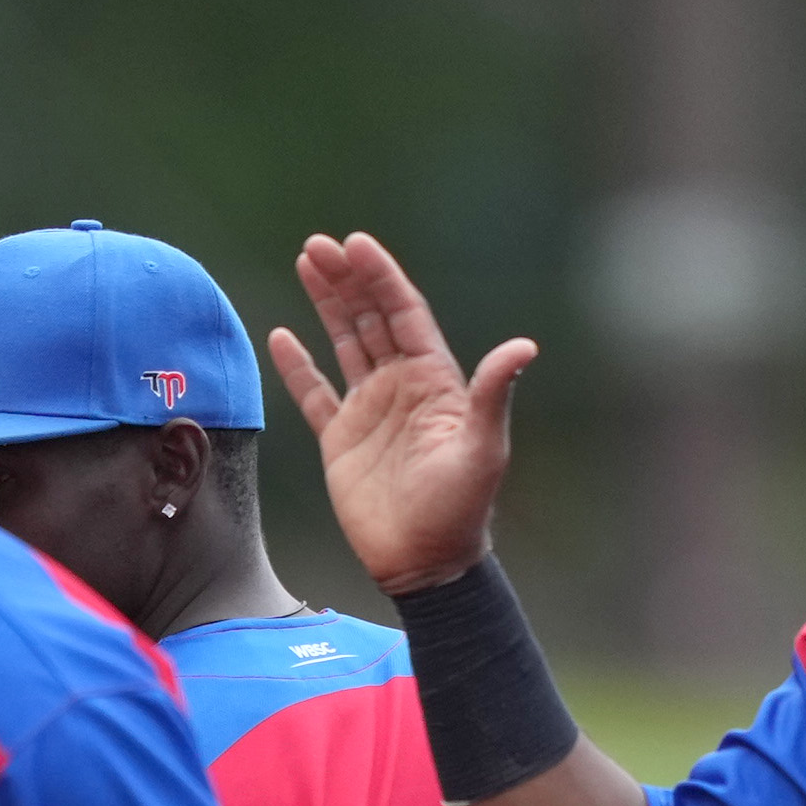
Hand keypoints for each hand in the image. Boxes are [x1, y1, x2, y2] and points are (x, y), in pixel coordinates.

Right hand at [262, 231, 536, 599]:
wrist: (424, 561)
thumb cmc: (461, 508)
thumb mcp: (483, 448)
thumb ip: (492, 394)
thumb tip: (523, 348)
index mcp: (434, 380)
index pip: (404, 314)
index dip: (382, 278)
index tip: (357, 244)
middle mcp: (401, 385)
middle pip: (370, 318)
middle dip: (347, 280)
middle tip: (320, 244)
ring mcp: (369, 410)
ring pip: (344, 343)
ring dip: (327, 304)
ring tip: (307, 264)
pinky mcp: (341, 440)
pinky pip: (314, 394)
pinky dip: (298, 366)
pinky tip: (282, 336)